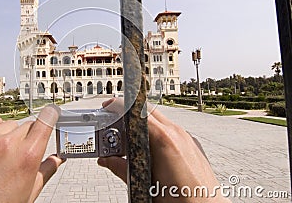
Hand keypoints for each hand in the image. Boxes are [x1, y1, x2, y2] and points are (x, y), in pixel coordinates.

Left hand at [0, 105, 63, 202]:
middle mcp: (7, 145)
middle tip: (16, 156)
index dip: (50, 116)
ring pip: (6, 124)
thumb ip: (46, 170)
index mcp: (27, 156)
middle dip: (24, 138)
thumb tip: (57, 159)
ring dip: (6, 134)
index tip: (51, 113)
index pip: (45, 120)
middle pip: (25, 125)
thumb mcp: (30, 192)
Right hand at [98, 98, 229, 201]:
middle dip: (129, 113)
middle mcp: (177, 134)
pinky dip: (158, 132)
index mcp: (164, 140)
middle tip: (115, 121)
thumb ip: (121, 169)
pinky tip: (151, 148)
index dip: (120, 106)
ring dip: (144, 123)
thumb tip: (107, 160)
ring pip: (161, 119)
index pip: (137, 110)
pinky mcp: (193, 144)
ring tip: (132, 138)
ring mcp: (187, 138)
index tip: (108, 107)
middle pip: (147, 110)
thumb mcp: (144, 186)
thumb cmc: (182, 200)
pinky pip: (171, 130)